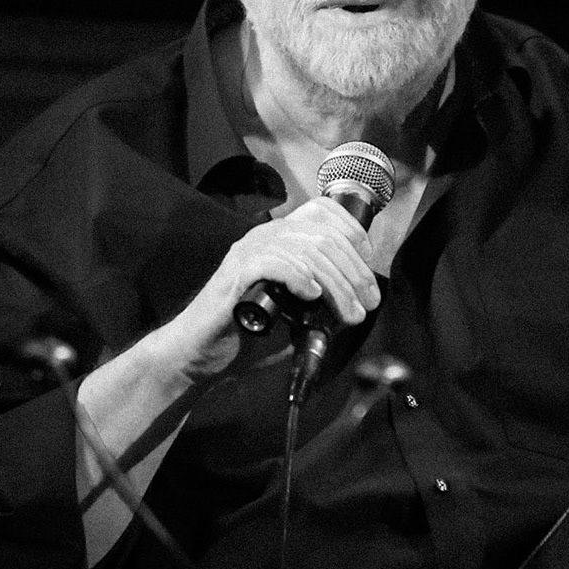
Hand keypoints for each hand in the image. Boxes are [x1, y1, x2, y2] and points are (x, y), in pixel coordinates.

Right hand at [163, 196, 381, 380]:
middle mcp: (264, 236)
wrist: (199, 355)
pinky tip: (312, 295)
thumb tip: (359, 300)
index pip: (323, 212)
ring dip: (336, 283)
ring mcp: (247, 253)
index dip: (354, 232)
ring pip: (305, 251)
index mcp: (278, 237)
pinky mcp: (235, 275)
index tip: (369, 264)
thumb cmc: (247, 335)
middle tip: (368, 303)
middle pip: (322, 237)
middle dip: (354, 271)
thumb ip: (321, 299)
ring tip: (349, 312)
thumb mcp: (294, 311)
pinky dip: (298, 277)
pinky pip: (273, 263)